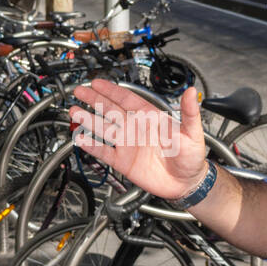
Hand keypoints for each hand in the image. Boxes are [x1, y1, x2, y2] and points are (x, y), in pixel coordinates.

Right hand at [68, 77, 208, 199]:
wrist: (187, 182)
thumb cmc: (192, 157)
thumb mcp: (192, 132)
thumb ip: (189, 112)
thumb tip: (190, 92)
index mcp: (150, 118)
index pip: (127, 100)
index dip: (112, 90)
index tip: (98, 83)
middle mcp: (136, 129)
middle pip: (110, 110)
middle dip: (94, 100)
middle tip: (79, 91)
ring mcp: (128, 145)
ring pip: (104, 129)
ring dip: (89, 120)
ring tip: (74, 111)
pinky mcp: (124, 162)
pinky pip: (104, 152)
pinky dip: (92, 145)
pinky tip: (81, 138)